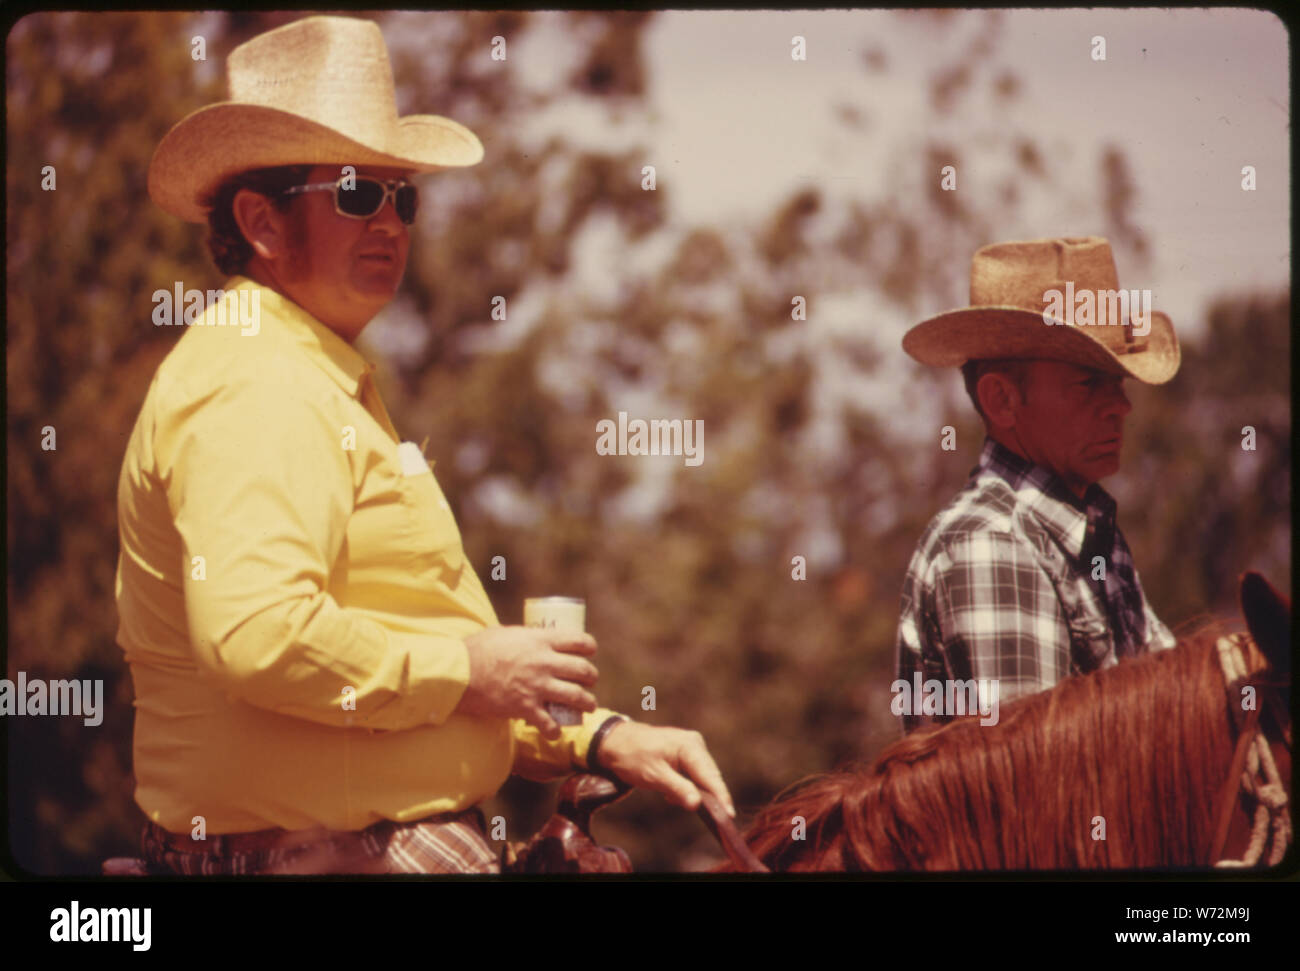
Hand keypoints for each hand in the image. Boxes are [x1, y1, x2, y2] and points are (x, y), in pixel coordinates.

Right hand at [457, 626, 598, 738]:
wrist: (459, 674)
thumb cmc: (476, 650)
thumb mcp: (504, 633)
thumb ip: (523, 636)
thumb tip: (530, 636)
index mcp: (540, 640)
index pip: (579, 641)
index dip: (589, 647)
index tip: (589, 652)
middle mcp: (544, 662)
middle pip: (583, 670)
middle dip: (591, 677)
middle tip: (589, 681)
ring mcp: (537, 686)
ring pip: (577, 697)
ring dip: (587, 703)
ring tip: (588, 707)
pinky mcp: (526, 708)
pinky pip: (551, 724)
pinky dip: (555, 730)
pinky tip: (554, 731)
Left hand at [595, 721, 735, 816]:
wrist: (615, 741)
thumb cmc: (632, 756)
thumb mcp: (653, 775)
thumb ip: (677, 789)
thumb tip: (697, 804)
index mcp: (689, 746)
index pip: (710, 776)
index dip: (721, 797)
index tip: (729, 816)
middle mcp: (695, 743)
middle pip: (710, 776)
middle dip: (711, 797)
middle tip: (716, 820)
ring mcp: (691, 747)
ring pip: (702, 776)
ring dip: (695, 792)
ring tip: (680, 802)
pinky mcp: (685, 753)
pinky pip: (693, 773)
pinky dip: (687, 787)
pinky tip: (672, 795)